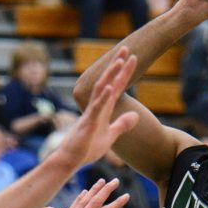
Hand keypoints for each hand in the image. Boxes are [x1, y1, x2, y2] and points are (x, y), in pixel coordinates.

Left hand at [38, 178, 129, 207]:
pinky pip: (74, 206)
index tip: (127, 195)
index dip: (117, 204)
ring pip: (84, 200)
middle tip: (116, 180)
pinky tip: (83, 192)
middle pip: (95, 201)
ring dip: (94, 190)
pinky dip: (80, 198)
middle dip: (106, 190)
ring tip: (101, 181)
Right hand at [56, 49, 138, 167]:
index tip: (132, 58)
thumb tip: (136, 115)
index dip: (124, 73)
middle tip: (127, 48)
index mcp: (104, 109)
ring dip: (110, 75)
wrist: (71, 159)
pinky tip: (109, 86)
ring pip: (101, 89)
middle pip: (109, 81)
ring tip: (120, 60)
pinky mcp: (88, 123)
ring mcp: (91, 113)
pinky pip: (96, 108)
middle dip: (118, 65)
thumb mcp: (110, 136)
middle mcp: (97, 106)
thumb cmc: (87, 148)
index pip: (116, 86)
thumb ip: (122, 124)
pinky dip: (103, 97)